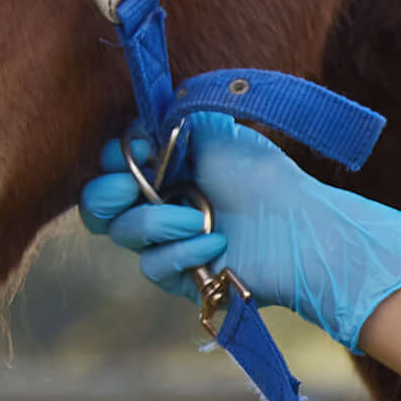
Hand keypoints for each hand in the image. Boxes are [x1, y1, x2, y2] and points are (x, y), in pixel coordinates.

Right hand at [74, 116, 400, 351]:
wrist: (301, 228)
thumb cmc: (264, 178)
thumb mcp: (217, 135)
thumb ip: (172, 125)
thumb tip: (140, 125)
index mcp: (167, 169)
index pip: (113, 164)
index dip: (115, 156)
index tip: (139, 145)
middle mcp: (161, 204)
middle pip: (98, 206)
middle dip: (107, 192)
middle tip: (131, 185)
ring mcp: (169, 242)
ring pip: (122, 233)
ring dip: (156, 221)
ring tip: (199, 217)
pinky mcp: (181, 276)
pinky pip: (151, 266)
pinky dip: (181, 251)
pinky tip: (215, 244)